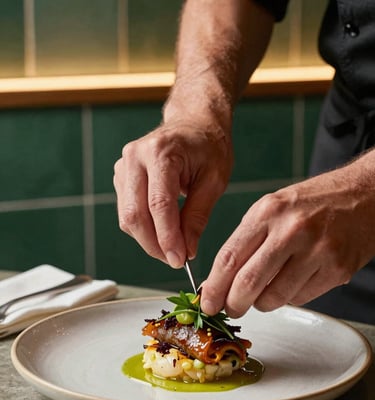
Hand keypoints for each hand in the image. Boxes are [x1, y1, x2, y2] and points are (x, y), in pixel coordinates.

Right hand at [114, 120, 232, 267]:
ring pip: (127, 217)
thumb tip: (186, 250)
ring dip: (148, 240)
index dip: (167, 237)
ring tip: (172, 247)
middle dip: (154, 244)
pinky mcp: (121, 176)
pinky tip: (161, 231)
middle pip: (135, 214)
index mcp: (161, 152)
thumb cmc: (208, 147)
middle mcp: (135, 157)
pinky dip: (143, 228)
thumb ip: (197, 217)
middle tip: (175, 260)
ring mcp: (124, 165)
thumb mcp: (214, 180)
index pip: (159, 204)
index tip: (179, 260)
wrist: (193, 123)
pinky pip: (127, 211)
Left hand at [200, 158, 374, 316]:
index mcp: (267, 212)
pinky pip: (300, 298)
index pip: (229, 258)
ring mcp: (317, 251)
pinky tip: (291, 281)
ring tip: (263, 292)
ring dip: (261, 303)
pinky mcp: (337, 270)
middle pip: (248, 283)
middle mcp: (291, 231)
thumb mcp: (272, 207)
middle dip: (232, 304)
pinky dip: (288, 297)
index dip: (214, 286)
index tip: (207, 301)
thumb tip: (222, 278)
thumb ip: (246, 240)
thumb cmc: (312, 202)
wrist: (363, 195)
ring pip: (274, 298)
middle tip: (230, 308)